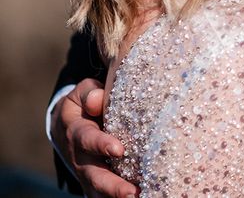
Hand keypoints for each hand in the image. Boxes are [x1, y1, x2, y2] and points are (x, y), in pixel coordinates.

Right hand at [51, 78, 137, 197]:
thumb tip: (97, 100)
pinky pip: (102, 194)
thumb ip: (89, 93)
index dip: (101, 144)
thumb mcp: (82, 93)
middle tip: (131, 193)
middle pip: (94, 174)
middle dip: (112, 185)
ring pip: (99, 189)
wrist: (66, 125)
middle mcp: (80, 157)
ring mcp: (87, 173)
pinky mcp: (94, 182)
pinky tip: (141, 196)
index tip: (119, 150)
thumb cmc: (83, 104)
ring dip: (116, 196)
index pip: (87, 139)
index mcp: (77, 132)